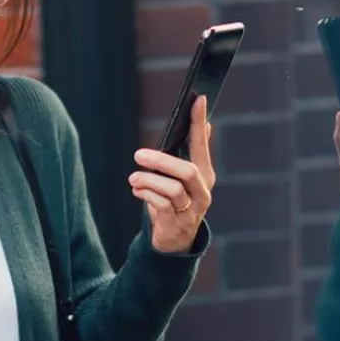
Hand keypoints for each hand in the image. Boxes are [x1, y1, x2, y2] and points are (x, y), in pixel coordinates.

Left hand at [129, 94, 214, 253]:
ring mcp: (191, 210)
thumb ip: (193, 153)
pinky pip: (161, 206)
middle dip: (161, 161)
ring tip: (134, 178)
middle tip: (138, 155)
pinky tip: (137, 190)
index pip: (202, 145)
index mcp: (205, 176)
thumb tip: (205, 124)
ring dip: (150, 181)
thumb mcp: (185, 178)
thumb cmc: (177, 202)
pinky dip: (146, 195)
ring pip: (173, 189)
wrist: (175, 241)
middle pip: (187, 171)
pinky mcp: (176, 224)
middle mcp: (202, 192)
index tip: (197, 99)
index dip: (199, 123)